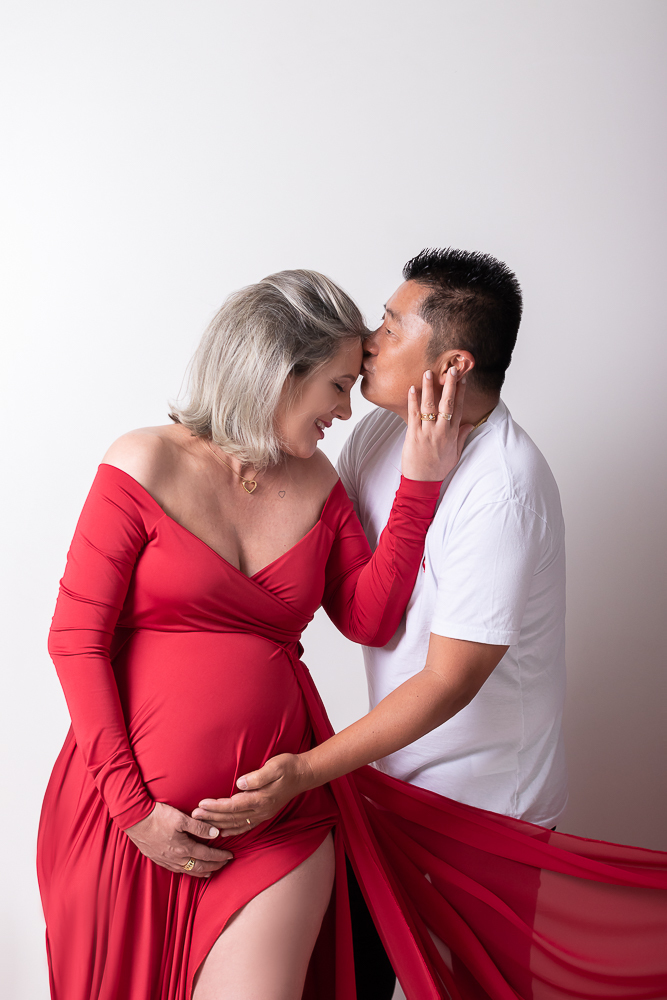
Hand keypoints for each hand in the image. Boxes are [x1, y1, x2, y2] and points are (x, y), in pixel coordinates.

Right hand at [125, 801, 233, 876]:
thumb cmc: (158, 816)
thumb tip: (216, 833)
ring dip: (201, 871)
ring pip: (187, 871)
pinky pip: (176, 870)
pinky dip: (187, 871)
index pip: (207, 855)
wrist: (134, 819)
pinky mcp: (157, 859)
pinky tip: (188, 868)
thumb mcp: (181, 818)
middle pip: (199, 867)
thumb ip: (199, 827)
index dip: (219, 856)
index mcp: (183, 848)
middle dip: (214, 866)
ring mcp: (166, 860)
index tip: (229, 856)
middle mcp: (175, 858)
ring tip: (210, 871)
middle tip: (224, 864)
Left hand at [192, 753, 312, 836]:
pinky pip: (245, 826)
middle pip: (231, 817)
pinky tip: (223, 832)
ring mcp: (262, 814)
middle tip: (193, 816)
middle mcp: (261, 810)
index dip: (215, 806)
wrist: (303, 774)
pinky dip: (232, 830)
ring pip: (236, 824)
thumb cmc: (288, 767)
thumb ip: (257, 777)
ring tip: (202, 824)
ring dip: (218, 824)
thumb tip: (240, 783)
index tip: (201, 805)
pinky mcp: (264, 814)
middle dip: (211, 817)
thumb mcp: (274, 766)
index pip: (232, 805)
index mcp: (261, 798)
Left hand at [401, 368, 472, 480]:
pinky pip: (413, 414)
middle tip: (451, 370)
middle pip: (447, 404)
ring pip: (429, 406)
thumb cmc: (438, 469)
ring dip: (429, 388)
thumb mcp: (455, 454)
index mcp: (452, 434)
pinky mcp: (413, 435)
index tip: (463, 378)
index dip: (461, 393)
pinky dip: (413, 401)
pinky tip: (412, 389)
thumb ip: (462, 437)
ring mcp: (427, 432)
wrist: (423, 482)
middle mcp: (441, 431)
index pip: (458, 409)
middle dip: (449, 385)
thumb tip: (470, 424)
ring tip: (428, 373)